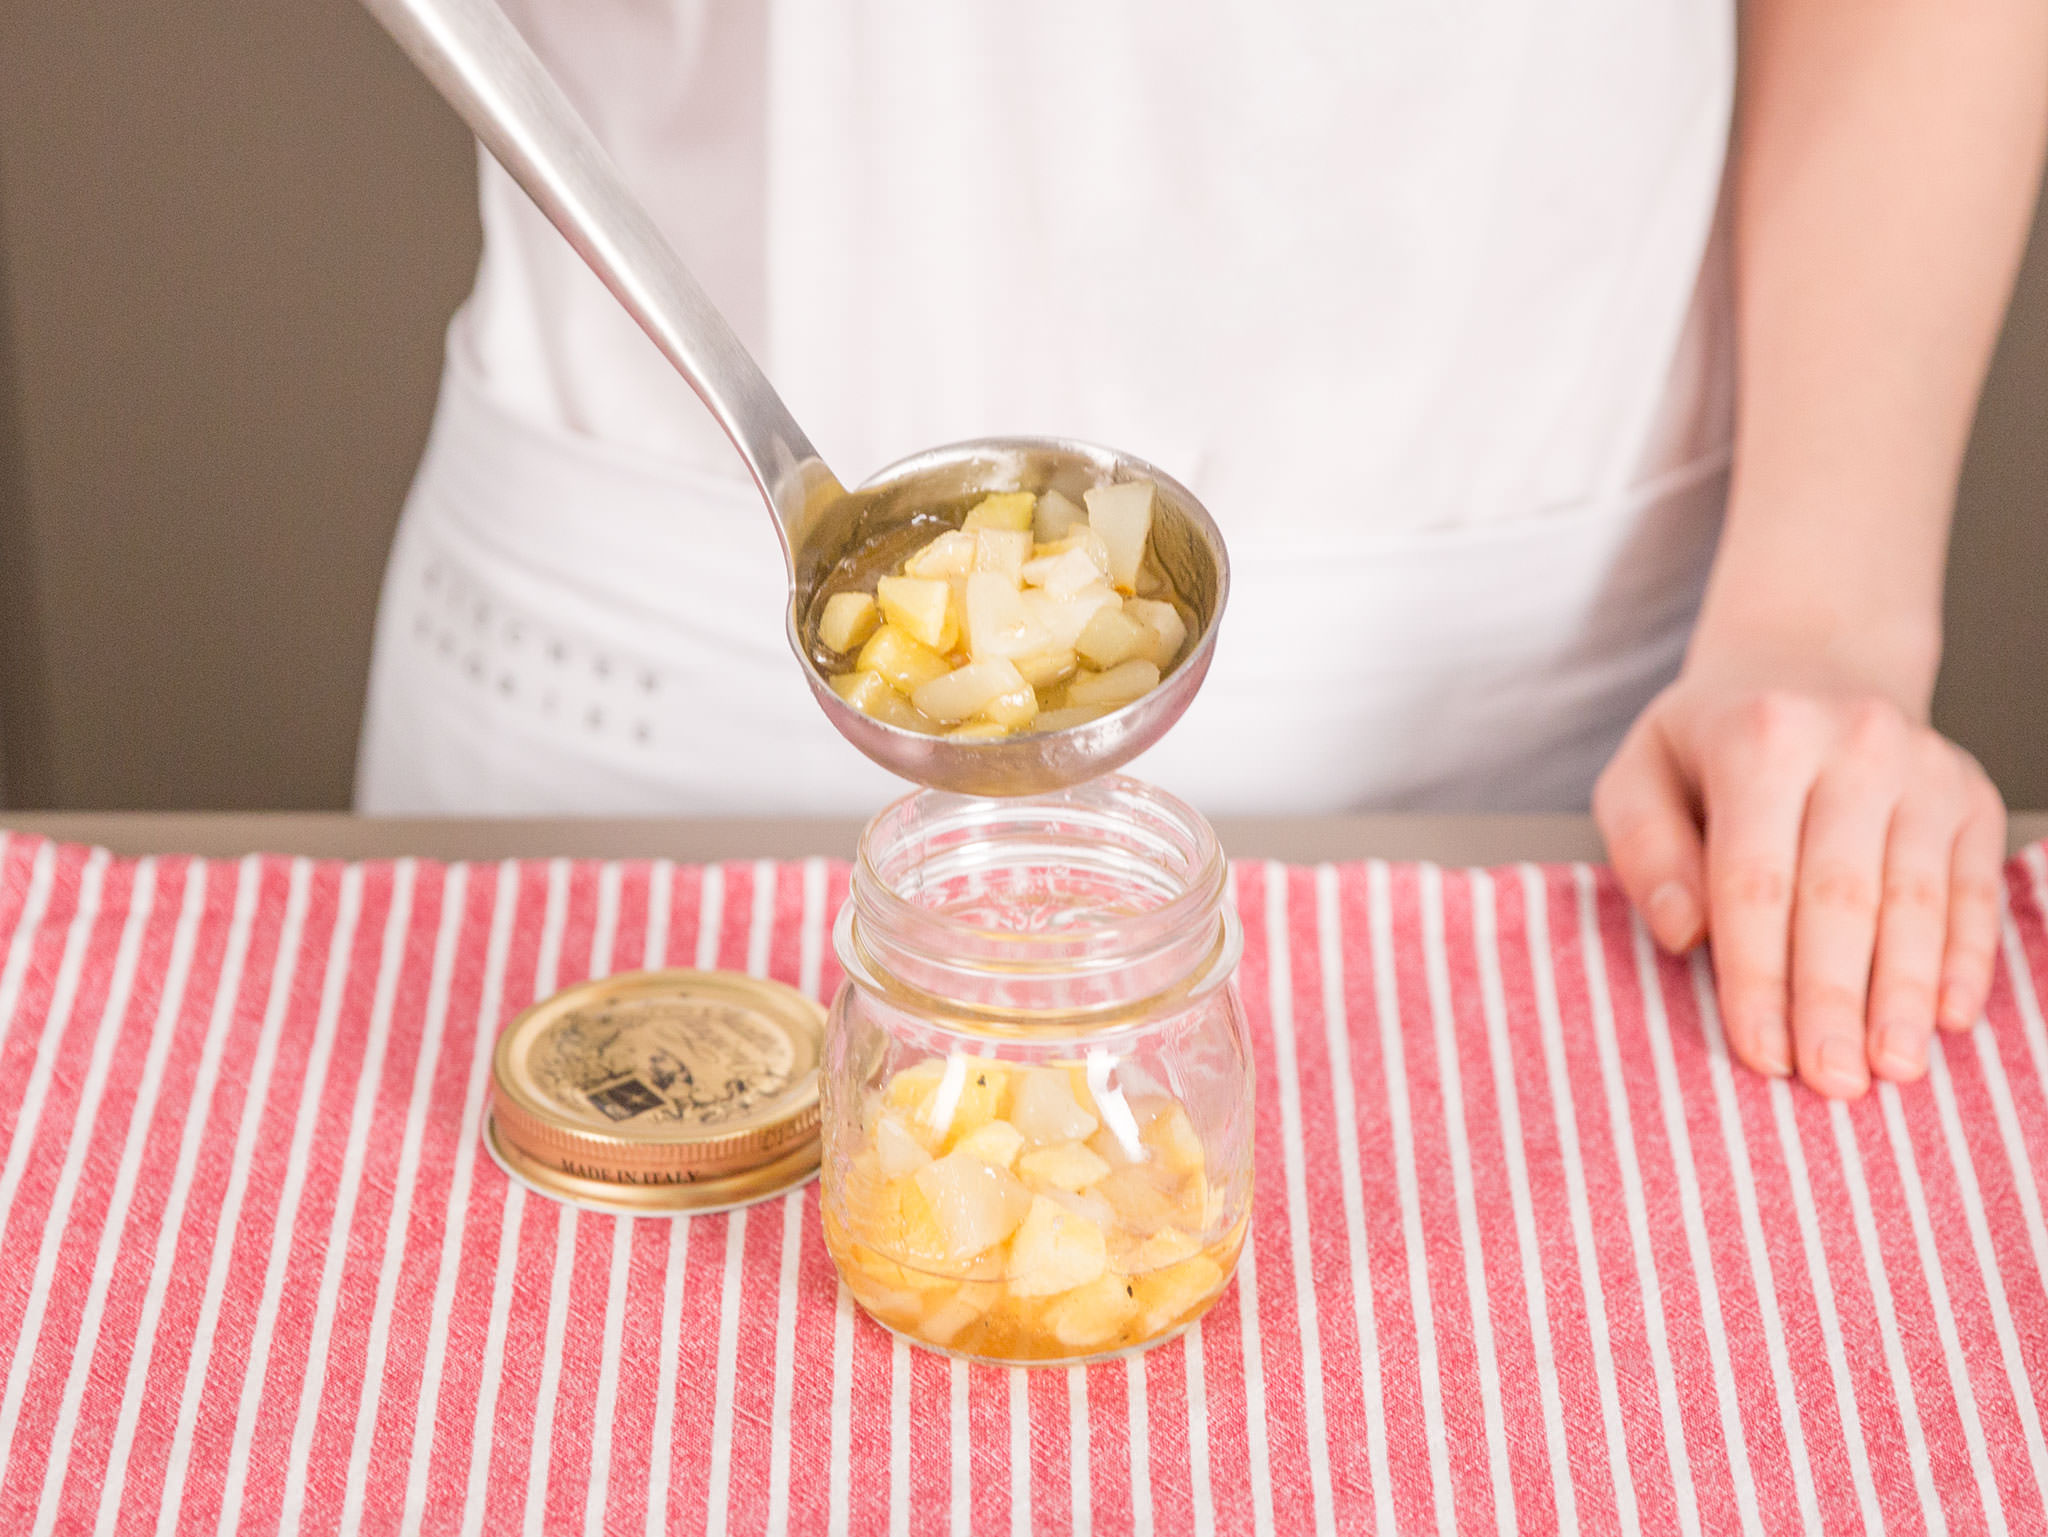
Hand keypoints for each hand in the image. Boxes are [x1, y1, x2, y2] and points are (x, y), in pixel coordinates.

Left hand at [1595, 674, 2005, 1096]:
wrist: (1811, 663)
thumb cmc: (1710, 742)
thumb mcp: (1640, 772)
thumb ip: (1643, 849)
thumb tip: (1682, 934)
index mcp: (1761, 737)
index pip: (1755, 880)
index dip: (1759, 975)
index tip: (1761, 1052)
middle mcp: (1855, 743)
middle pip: (1842, 897)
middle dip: (1835, 1000)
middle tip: (1831, 1083)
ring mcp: (1926, 767)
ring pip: (1917, 900)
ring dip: (1906, 994)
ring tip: (1893, 1068)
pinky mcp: (1971, 795)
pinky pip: (1971, 890)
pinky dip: (1963, 959)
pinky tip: (1948, 1019)